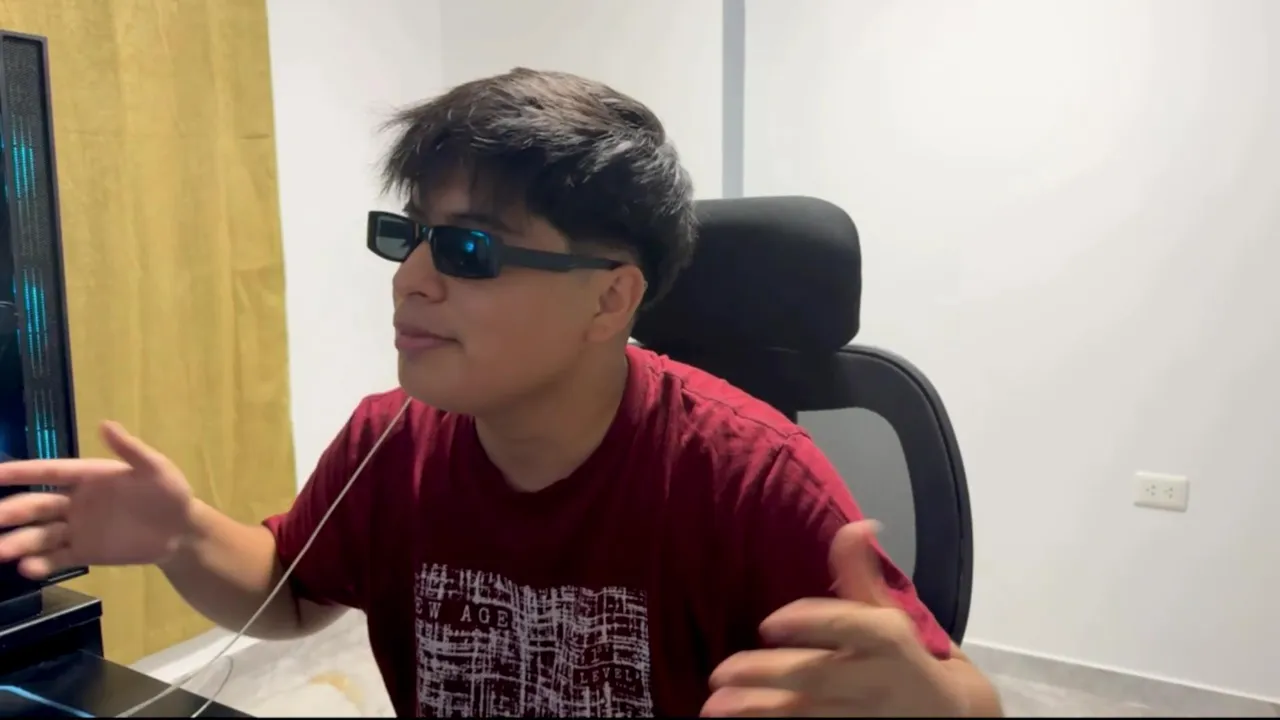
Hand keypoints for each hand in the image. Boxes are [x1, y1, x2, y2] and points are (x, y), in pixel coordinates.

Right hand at [0, 421, 194, 578]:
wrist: (182, 532)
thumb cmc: (170, 494)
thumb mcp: (156, 469)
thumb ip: (131, 450)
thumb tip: (106, 424)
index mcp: (88, 476)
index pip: (48, 472)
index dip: (21, 472)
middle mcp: (75, 502)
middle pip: (36, 506)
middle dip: (11, 512)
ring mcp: (77, 528)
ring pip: (40, 535)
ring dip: (19, 542)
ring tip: (1, 551)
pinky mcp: (84, 552)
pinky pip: (57, 558)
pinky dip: (41, 563)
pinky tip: (28, 568)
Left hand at [703, 520, 964, 716]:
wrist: (946, 715)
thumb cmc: (903, 657)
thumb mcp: (885, 612)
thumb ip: (859, 573)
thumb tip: (857, 524)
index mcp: (886, 638)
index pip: (850, 627)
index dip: (810, 623)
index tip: (769, 623)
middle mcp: (876, 678)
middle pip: (818, 675)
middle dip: (767, 674)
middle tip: (720, 673)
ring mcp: (863, 714)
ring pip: (806, 713)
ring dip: (759, 710)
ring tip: (715, 707)